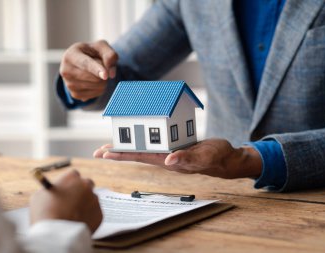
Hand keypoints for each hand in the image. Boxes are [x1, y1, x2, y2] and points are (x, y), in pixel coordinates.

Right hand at [30, 169, 101, 232]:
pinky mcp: (100, 214)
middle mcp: (86, 185)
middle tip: (72, 200)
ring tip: (72, 216)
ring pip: (91, 200)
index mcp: (72, 177)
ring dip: (84, 205)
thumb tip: (53, 191)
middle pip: (86, 184)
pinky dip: (88, 217)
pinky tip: (78, 224)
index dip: (69, 183)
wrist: (57, 234)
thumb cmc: (44, 213)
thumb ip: (50, 190)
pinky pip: (94, 213)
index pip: (73, 175)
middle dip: (80, 191)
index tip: (65, 189)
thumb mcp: (39, 196)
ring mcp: (94, 199)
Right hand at [59, 40, 118, 100]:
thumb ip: (110, 55)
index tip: (105, 75)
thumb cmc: (91, 52)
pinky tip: (93, 80)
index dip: (96, 70)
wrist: (80, 62)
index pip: (85, 64)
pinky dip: (100, 87)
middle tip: (101, 65)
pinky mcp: (75, 94)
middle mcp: (66, 71)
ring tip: (95, 72)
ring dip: (103, 80)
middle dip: (105, 73)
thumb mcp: (102, 47)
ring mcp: (69, 85)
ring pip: (97, 86)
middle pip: (94, 78)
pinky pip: (96, 93)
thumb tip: (111, 74)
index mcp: (70, 55)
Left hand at [93, 139, 261, 178]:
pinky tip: (139, 132)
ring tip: (113, 141)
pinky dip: (144, 135)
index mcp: (168, 160)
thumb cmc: (217, 157)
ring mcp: (169, 151)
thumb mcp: (204, 156)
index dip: (122, 154)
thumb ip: (187, 158)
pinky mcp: (174, 144)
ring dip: (128, 143)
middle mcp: (165, 157)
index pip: (140, 157)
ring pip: (144, 146)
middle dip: (118, 151)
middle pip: (137, 153)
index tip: (105, 153)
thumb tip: (168, 161)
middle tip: (98, 150)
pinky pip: (156, 139)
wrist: (226, 156)